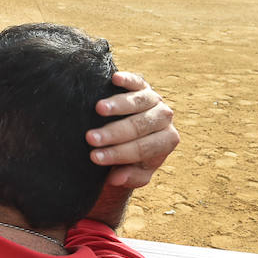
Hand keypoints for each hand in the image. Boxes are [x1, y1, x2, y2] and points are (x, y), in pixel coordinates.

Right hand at [86, 72, 178, 188]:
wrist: (134, 136)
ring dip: (119, 105)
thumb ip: (130, 177)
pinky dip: (127, 79)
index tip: (94, 157)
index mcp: (167, 141)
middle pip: (140, 126)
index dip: (118, 154)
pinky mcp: (143, 85)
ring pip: (140, 101)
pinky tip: (114, 78)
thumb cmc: (133, 157)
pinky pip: (137, 81)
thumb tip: (116, 179)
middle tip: (90, 138)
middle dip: (114, 133)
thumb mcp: (135, 173)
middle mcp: (164, 119)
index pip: (142, 149)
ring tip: (99, 109)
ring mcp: (155, 100)